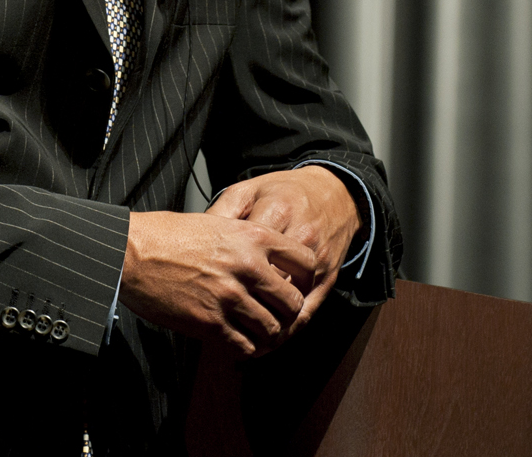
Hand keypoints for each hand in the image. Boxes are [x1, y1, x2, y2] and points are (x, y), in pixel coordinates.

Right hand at [118, 210, 317, 357]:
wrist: (131, 252)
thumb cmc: (167, 235)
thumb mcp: (217, 222)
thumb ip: (245, 240)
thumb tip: (267, 261)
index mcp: (252, 237)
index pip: (305, 260)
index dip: (304, 277)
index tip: (294, 284)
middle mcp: (247, 267)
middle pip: (293, 302)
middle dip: (287, 313)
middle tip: (277, 316)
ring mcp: (229, 297)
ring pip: (272, 329)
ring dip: (267, 335)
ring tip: (258, 333)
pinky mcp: (210, 323)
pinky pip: (245, 346)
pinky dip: (246, 349)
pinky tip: (238, 343)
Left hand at [207, 167, 358, 335]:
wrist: (334, 193)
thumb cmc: (284, 193)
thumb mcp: (249, 191)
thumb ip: (223, 212)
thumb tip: (196, 241)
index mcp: (276, 211)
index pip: (245, 251)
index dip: (220, 274)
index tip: (198, 287)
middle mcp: (300, 236)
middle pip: (267, 282)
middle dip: (240, 304)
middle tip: (212, 319)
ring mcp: (317, 261)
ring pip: (287, 304)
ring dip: (263, 325)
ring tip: (236, 337)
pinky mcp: (329, 279)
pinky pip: (307, 313)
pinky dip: (285, 331)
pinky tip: (265, 341)